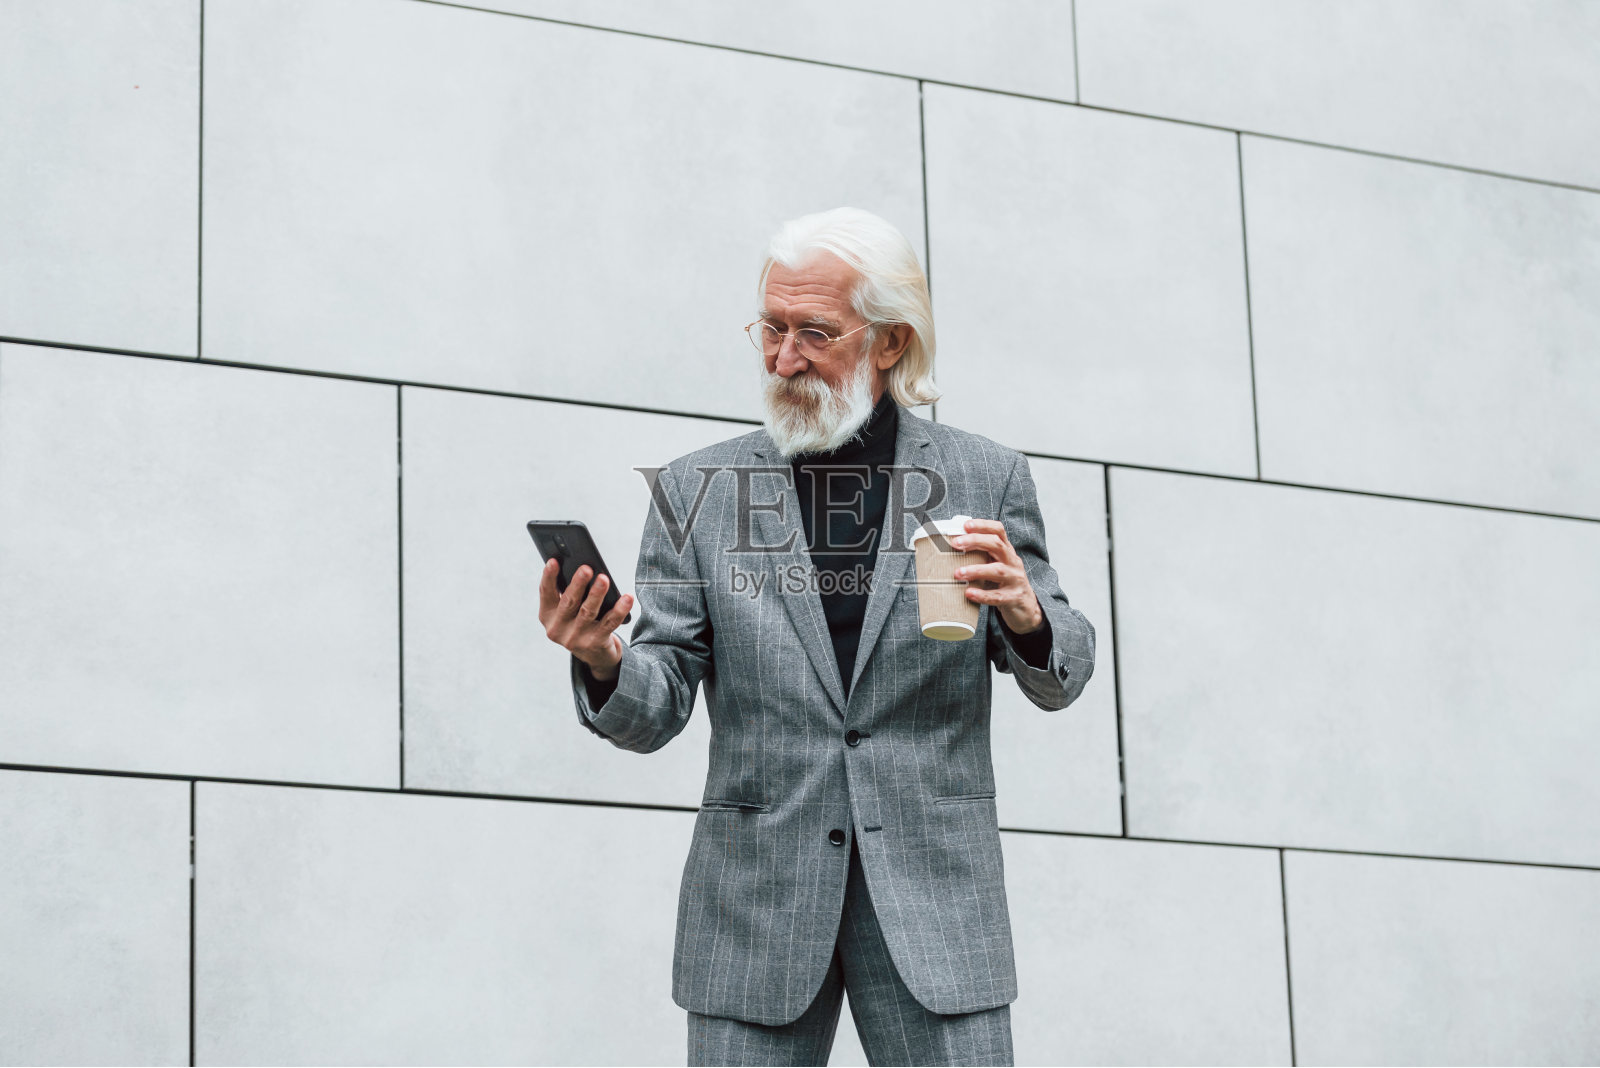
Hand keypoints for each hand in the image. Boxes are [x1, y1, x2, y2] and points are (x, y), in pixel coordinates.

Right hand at [538, 558, 633, 680]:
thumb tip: (583, 569)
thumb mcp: (570, 612)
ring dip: (597, 594)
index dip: (549, 576)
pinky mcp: (594, 644)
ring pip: (588, 612)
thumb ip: (570, 594)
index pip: (546, 593)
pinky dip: (619, 609)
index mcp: (547, 616)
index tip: (553, 561)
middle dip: (577, 584)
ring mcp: (575, 638)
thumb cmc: (582, 623)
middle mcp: (557, 629)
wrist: (596, 655)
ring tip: (604, 579)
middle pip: (569, 602)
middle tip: (586, 569)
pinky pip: (609, 623)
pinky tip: (627, 598)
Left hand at [949, 518, 1044, 634]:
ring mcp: (1015, 579)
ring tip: (958, 573)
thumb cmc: (1005, 584)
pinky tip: (969, 593)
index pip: (998, 531)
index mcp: (1007, 552)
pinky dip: (982, 594)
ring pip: (998, 570)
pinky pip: (998, 596)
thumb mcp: (996, 565)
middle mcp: (1013, 562)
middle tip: (956, 544)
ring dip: (976, 570)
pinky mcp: (1014, 597)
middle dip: (975, 541)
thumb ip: (981, 555)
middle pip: (997, 545)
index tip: (965, 525)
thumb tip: (954, 547)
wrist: (1026, 607)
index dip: (983, 525)